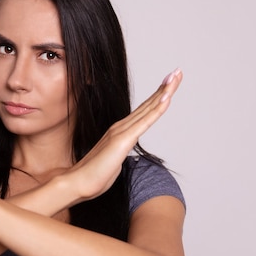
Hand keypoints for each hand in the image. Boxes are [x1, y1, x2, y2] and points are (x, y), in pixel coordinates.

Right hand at [64, 68, 182, 201]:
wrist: (77, 183)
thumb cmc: (93, 176)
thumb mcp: (112, 163)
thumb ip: (118, 155)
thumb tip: (119, 156)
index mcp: (120, 132)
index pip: (143, 111)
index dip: (157, 96)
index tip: (169, 84)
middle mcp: (121, 127)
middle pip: (148, 104)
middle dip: (165, 87)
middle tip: (177, 72)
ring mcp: (122, 132)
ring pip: (149, 108)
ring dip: (164, 91)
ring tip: (176, 76)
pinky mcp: (123, 140)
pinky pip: (145, 122)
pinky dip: (157, 108)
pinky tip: (167, 97)